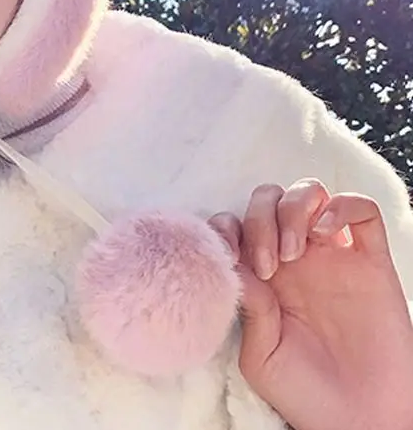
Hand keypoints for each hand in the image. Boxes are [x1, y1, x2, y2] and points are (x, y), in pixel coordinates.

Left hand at [211, 181, 412, 429]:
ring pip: (309, 193)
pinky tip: (325, 234)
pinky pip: (362, 210)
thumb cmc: (304, 393)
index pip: (235, 222)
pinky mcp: (373, 263)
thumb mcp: (260, 355)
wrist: (359, 423)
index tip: (227, 257)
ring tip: (292, 254)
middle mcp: (295, 258)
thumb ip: (249, 308)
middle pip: (268, 199)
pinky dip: (341, 207)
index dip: (226, 227)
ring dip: (292, 210)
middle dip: (259, 218)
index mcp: (262, 275)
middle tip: (266, 264)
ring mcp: (333, 257)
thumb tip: (235, 263)